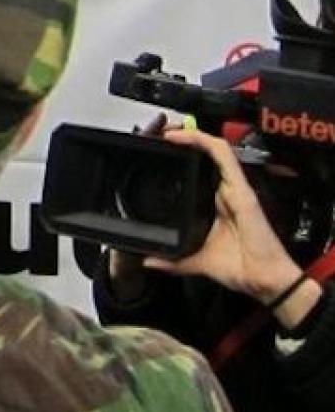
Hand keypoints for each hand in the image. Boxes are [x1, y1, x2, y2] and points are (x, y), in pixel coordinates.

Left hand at [144, 128, 300, 303]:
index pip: (201, 170)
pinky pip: (224, 156)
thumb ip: (173, 260)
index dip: (184, 156)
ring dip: (191, 135)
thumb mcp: (196, 260)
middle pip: (207, 155)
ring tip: (168, 131)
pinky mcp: (242, 188)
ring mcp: (235, 188)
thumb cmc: (240, 267)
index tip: (161, 151)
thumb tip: (150, 260)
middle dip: (184, 140)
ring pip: (215, 149)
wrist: (262, 280)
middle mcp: (227, 191)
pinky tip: (185, 136)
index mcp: (217, 203)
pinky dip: (204, 142)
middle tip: (159, 135)